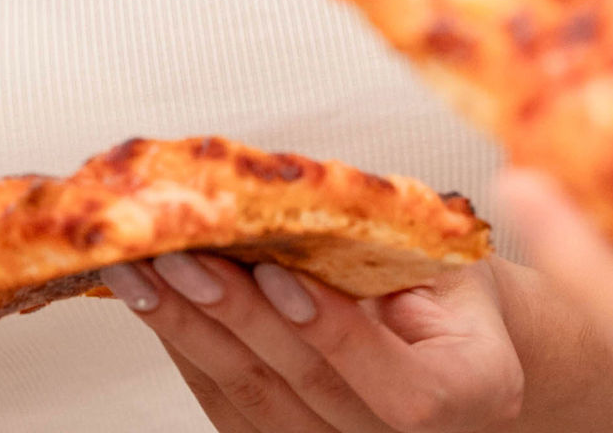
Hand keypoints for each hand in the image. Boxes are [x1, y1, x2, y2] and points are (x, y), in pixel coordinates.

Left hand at [106, 254, 522, 432]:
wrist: (456, 337)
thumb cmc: (450, 286)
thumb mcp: (445, 254)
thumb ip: (391, 250)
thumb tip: (304, 203)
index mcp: (470, 392)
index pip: (399, 386)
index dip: (331, 330)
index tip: (276, 272)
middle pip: (307, 389)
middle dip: (232, 315)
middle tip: (178, 254)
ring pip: (254, 403)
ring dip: (188, 331)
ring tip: (142, 273)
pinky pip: (230, 408)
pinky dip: (188, 349)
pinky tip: (156, 302)